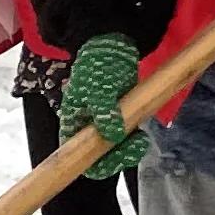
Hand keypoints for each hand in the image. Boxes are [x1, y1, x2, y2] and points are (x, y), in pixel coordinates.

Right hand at [59, 34, 148, 180]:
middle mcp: (86, 130)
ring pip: (115, 151)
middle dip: (118, 157)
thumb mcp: (98, 89)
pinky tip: (142, 133)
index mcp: (72, 125)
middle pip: (99, 158)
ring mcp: (104, 127)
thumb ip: (104, 113)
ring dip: (129, 150)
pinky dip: (135, 141)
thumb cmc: (99, 67)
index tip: (112, 161)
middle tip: (135, 146)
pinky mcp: (120, 122)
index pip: (77, 157)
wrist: (115, 50)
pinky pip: (126, 140)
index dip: (92, 164)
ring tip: (141, 138)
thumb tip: (113, 135)